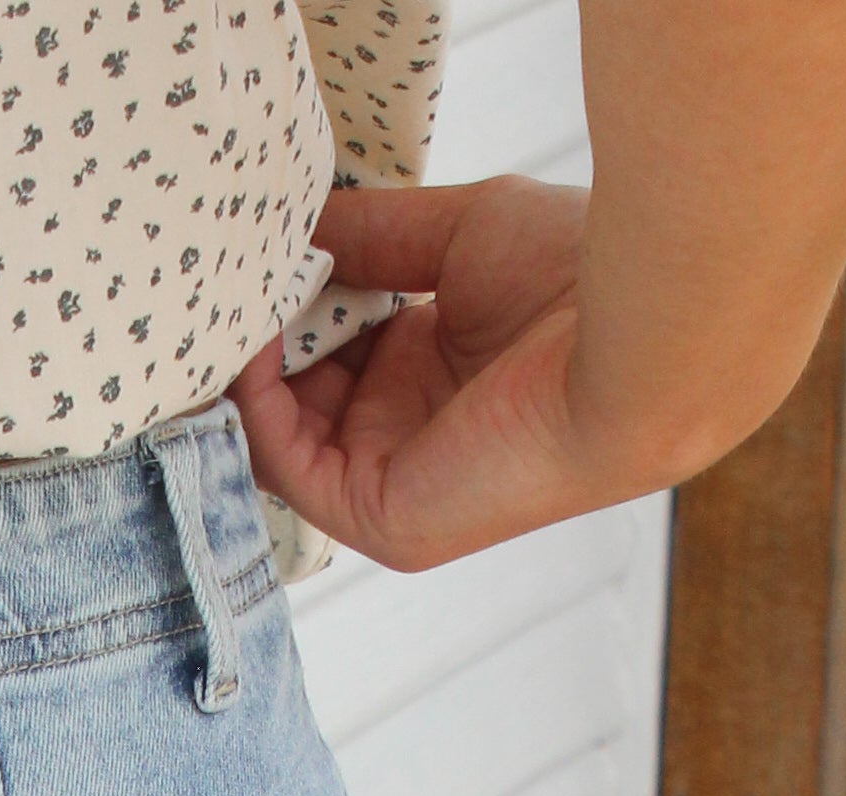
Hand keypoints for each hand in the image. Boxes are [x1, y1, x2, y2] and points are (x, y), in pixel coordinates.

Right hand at [231, 179, 662, 576]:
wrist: (626, 343)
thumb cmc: (569, 283)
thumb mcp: (452, 236)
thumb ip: (368, 236)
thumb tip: (289, 227)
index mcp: (428, 373)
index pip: (325, 348)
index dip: (286, 301)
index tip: (253, 250)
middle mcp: (404, 433)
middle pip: (293, 392)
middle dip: (255, 334)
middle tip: (218, 274)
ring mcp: (389, 483)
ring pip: (277, 432)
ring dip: (246, 367)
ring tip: (225, 302)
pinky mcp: (379, 517)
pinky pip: (286, 465)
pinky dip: (256, 405)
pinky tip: (256, 340)